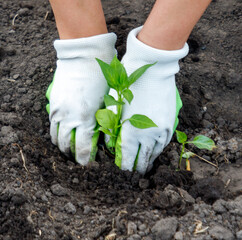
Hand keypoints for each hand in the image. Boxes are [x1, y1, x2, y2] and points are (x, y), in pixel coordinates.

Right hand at [46, 33, 116, 164]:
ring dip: (62, 146)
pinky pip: (51, 125)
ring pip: (56, 137)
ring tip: (69, 150)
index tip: (88, 163)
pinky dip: (55, 133)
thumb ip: (106, 123)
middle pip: (67, 146)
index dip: (85, 159)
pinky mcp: (52, 103)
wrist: (85, 56)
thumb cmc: (102, 78)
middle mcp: (69, 118)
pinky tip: (62, 134)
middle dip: (73, 156)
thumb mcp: (109, 102)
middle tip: (79, 158)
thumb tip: (107, 140)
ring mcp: (58, 110)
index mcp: (86, 119)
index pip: (83, 149)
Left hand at [107, 27, 187, 173]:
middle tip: (133, 175)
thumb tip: (110, 142)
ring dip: (149, 161)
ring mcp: (161, 130)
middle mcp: (147, 134)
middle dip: (137, 169)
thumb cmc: (128, 85)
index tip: (122, 171)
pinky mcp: (170, 123)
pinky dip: (158, 150)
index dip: (124, 167)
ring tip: (144, 166)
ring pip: (155, 153)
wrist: (152, 69)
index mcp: (130, 132)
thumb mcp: (113, 105)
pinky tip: (155, 152)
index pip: (127, 158)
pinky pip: (165, 143)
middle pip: (142, 159)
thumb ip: (111, 126)